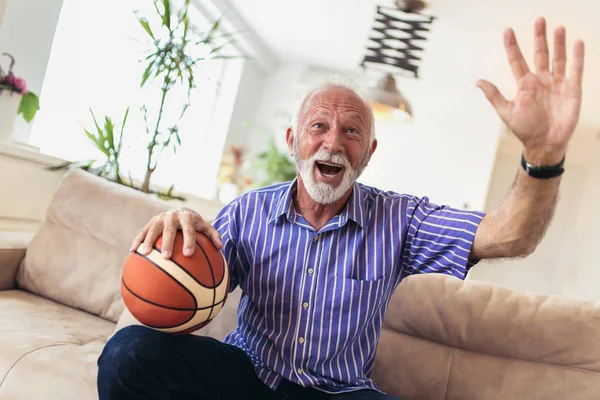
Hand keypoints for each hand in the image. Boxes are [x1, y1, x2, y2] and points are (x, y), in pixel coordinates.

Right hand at [129, 207, 222, 258]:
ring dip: (148, 241)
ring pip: (153, 229)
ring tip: (145, 253)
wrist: (182, 211)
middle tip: (166, 257)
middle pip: (169, 230)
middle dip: (167, 243)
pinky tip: (133, 252)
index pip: (189, 230)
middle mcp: (172, 216)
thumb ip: (214, 236)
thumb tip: (220, 247)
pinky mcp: (151, 222)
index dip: (189, 241)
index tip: (189, 254)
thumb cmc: (196, 225)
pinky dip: (137, 240)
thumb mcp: (205, 227)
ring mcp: (160, 218)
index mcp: (187, 217)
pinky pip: (143, 232)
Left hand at [477, 17, 584, 164]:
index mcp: (524, 84)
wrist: (545, 144)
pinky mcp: (572, 89)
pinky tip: (578, 43)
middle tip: (539, 20)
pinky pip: (576, 69)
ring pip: (558, 58)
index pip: (517, 60)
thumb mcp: (506, 112)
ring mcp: (557, 83)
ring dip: (558, 43)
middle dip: (539, 37)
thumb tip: (478, 81)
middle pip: (539, 54)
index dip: (512, 46)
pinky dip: (577, 56)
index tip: (507, 31)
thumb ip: (494, 95)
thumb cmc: (525, 129)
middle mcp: (541, 80)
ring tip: (557, 28)